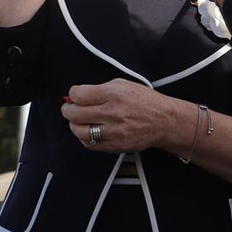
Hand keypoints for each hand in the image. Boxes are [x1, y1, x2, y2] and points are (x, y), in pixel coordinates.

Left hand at [61, 78, 175, 152]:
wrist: (164, 121)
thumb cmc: (143, 101)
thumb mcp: (123, 84)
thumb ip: (99, 88)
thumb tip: (77, 95)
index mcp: (114, 94)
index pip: (79, 95)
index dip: (73, 94)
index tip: (75, 95)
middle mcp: (112, 113)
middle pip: (75, 114)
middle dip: (68, 109)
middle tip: (70, 108)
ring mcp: (113, 131)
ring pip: (79, 131)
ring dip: (74, 125)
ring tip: (79, 120)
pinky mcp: (114, 146)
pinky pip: (89, 144)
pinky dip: (84, 137)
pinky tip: (89, 131)